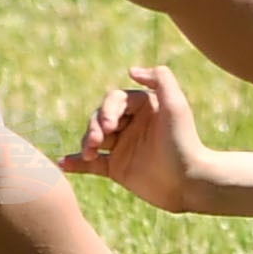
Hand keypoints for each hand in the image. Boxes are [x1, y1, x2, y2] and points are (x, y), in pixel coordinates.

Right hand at [60, 63, 202, 212]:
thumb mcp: (176, 104)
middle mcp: (131, 124)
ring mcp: (123, 147)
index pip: (114, 100)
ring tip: (89, 153)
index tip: (111, 126)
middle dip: (95, 127)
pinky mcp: (117, 169)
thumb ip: (160, 78)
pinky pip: (91, 164)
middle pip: (100, 117)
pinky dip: (76, 163)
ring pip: (94, 138)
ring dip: (87, 142)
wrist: (189, 182)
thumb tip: (131, 70)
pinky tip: (62, 164)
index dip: (108, 110)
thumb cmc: (183, 141)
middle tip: (99, 141)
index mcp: (143, 106)